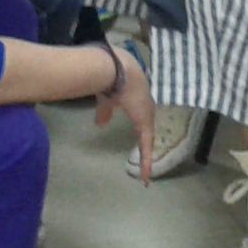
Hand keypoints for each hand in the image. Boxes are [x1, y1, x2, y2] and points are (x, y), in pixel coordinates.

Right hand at [94, 45, 156, 185]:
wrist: (119, 71)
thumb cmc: (111, 80)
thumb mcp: (107, 100)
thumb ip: (104, 112)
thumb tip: (100, 123)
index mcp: (138, 101)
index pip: (140, 119)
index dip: (140, 131)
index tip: (139, 140)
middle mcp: (146, 108)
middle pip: (146, 131)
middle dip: (145, 145)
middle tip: (144, 160)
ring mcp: (147, 117)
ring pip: (147, 141)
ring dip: (145, 157)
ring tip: (145, 174)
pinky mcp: (145, 124)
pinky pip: (146, 146)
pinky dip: (145, 161)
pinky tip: (145, 176)